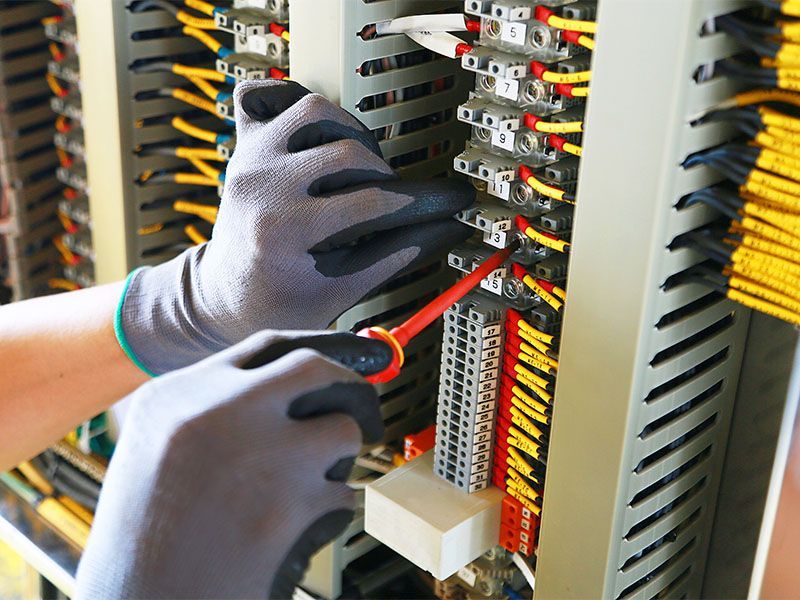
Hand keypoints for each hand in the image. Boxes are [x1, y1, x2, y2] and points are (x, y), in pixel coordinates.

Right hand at [75, 330, 391, 599]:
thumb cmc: (141, 546)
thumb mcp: (153, 455)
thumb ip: (209, 413)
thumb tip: (284, 392)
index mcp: (175, 397)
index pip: (264, 347)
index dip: (315, 347)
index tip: (346, 356)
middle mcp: (217, 412)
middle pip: (313, 367)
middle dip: (349, 386)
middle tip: (363, 409)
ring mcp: (258, 454)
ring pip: (341, 430)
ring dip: (338, 459)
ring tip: (308, 487)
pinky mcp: (290, 506)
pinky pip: (342, 495)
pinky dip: (330, 511)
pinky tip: (294, 532)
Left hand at [117, 79, 472, 373]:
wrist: (225, 295)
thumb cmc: (279, 301)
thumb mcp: (341, 292)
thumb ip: (395, 256)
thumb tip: (450, 229)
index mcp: (282, 232)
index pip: (369, 202)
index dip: (417, 203)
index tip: (447, 203)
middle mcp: (261, 186)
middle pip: (348, 152)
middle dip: (384, 175)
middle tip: (390, 197)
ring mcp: (249, 159)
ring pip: (314, 109)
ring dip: (350, 131)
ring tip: (360, 164)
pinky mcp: (243, 144)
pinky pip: (261, 94)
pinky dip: (293, 100)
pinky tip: (317, 130)